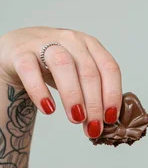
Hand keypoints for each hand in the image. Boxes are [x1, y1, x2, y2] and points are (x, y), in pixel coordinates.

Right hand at [0, 26, 122, 138]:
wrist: (16, 52)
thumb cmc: (53, 68)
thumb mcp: (77, 76)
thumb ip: (90, 96)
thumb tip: (101, 126)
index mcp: (90, 45)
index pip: (109, 68)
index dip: (112, 94)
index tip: (110, 118)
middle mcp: (70, 40)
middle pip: (88, 71)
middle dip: (94, 103)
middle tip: (94, 127)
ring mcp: (44, 42)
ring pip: (63, 65)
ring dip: (73, 95)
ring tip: (76, 119)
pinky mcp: (20, 52)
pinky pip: (30, 70)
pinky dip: (40, 91)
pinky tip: (48, 109)